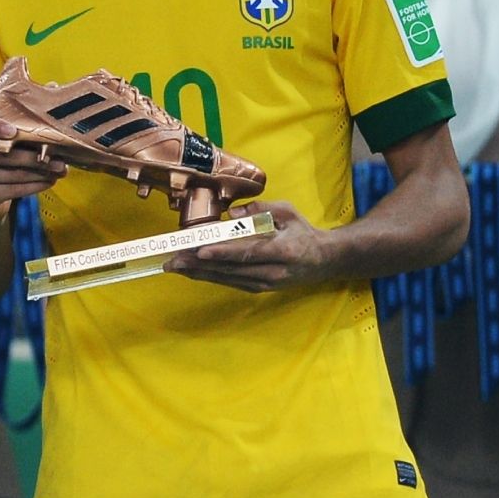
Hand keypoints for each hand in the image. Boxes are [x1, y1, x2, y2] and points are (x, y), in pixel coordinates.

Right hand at [0, 114, 63, 225]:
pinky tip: (48, 181)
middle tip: (60, 159)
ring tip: (59, 170)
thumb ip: (15, 138)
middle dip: (37, 157)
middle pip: (6, 154)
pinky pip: (15, 190)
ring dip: (41, 173)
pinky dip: (35, 186)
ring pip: (15, 174)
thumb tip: (53, 139)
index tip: (13, 131)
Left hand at [163, 200, 334, 291]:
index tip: (200, 250)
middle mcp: (273, 272)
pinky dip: (209, 276)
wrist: (325, 260)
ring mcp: (266, 283)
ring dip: (199, 273)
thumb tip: (231, 215)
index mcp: (283, 252)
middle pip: (231, 269)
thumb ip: (261, 209)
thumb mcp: (288, 212)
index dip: (223, 253)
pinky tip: (191, 271)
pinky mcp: (259, 288)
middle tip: (173, 259)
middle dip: (199, 265)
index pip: (248, 253)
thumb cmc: (303, 232)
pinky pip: (230, 282)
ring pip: (227, 279)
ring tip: (174, 266)